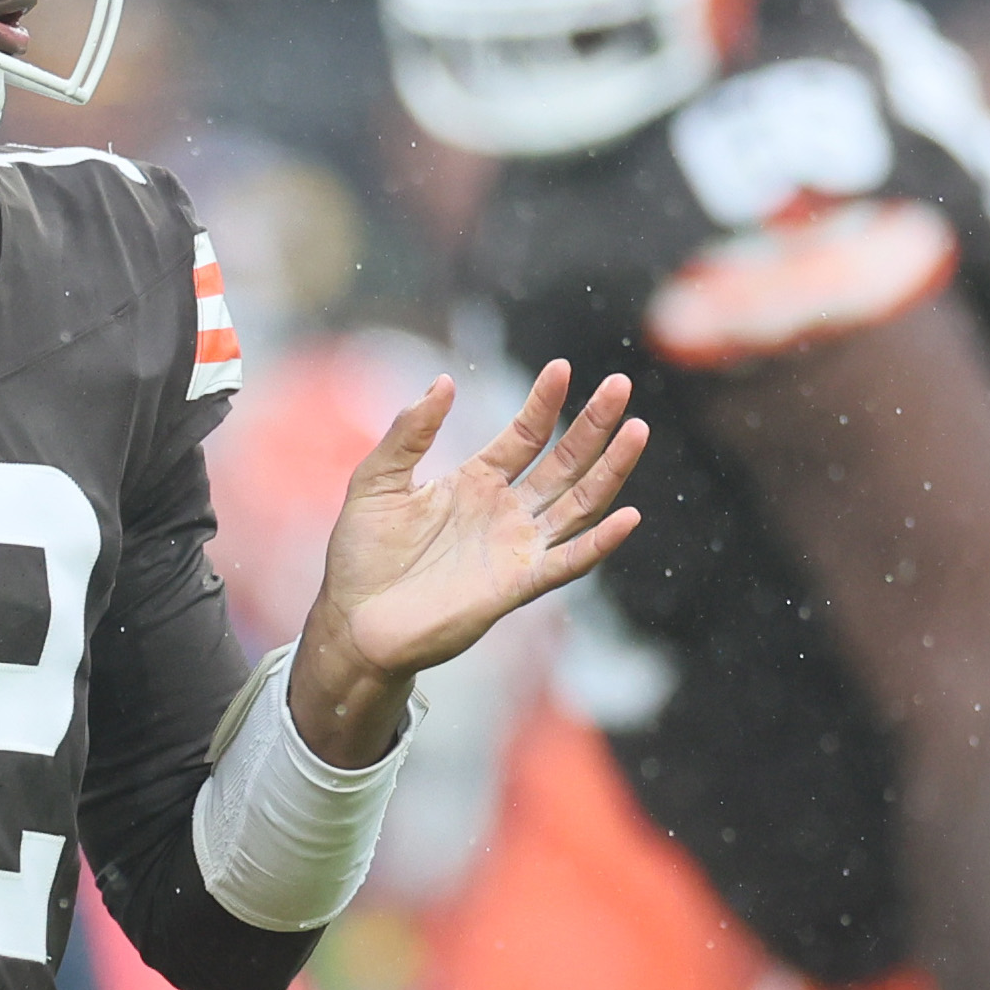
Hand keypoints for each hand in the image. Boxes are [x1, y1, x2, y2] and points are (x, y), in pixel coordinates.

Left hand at [291, 360, 643, 759]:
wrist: (353, 622)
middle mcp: (504, 511)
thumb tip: (443, 381)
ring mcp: (515, 547)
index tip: (561, 368)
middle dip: (593, 424)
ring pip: (579, 504)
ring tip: (636, 430)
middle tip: (620, 385)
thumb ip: (409, 432)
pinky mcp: (516, 586)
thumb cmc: (361, 555)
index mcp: (475, 482)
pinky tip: (627, 516)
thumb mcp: (376, 481)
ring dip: (610, 470)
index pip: (524, 435)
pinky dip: (599, 542)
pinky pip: (567, 562)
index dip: (544, 403)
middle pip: (564, 462)